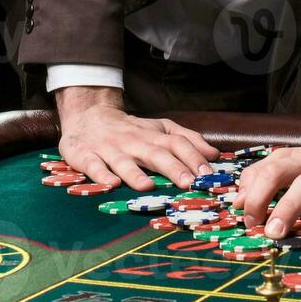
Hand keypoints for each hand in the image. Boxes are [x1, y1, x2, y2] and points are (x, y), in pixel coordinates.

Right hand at [55, 86, 218, 191]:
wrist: (89, 116)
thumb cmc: (131, 129)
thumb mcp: (160, 128)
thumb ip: (187, 139)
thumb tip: (214, 154)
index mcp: (153, 135)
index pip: (177, 143)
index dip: (193, 157)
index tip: (209, 174)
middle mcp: (134, 141)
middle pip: (155, 153)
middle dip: (172, 167)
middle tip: (189, 183)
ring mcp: (109, 149)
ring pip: (123, 161)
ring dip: (135, 174)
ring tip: (148, 186)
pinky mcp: (86, 156)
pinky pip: (94, 166)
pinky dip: (102, 176)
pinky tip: (110, 185)